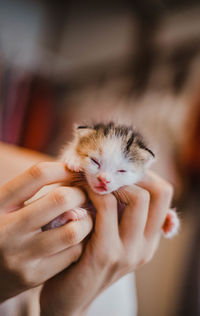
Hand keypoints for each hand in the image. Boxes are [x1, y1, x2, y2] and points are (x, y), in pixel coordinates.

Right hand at [0, 162, 91, 301]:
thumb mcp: (4, 206)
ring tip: (84, 217)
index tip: (76, 170)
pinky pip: (72, 254)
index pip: (38, 174)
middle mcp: (7, 229)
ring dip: (86, 221)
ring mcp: (20, 255)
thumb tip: (72, 174)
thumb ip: (30, 192)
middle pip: (60, 199)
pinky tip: (75, 238)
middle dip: (80, 193)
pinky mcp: (33, 276)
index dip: (63, 168)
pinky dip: (80, 242)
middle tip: (84, 195)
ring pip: (73, 231)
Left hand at [40, 171, 172, 315]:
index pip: (163, 193)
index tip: (120, 168)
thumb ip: (120, 215)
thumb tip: (119, 177)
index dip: (144, 174)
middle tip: (104, 172)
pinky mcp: (105, 253)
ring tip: (90, 180)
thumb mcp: (110, 236)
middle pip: (154, 192)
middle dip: (128, 175)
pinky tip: (78, 192)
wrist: (68, 299)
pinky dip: (92, 192)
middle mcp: (145, 246)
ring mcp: (128, 251)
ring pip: (135, 197)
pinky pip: (106, 207)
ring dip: (109, 182)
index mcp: (149, 240)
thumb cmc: (85, 259)